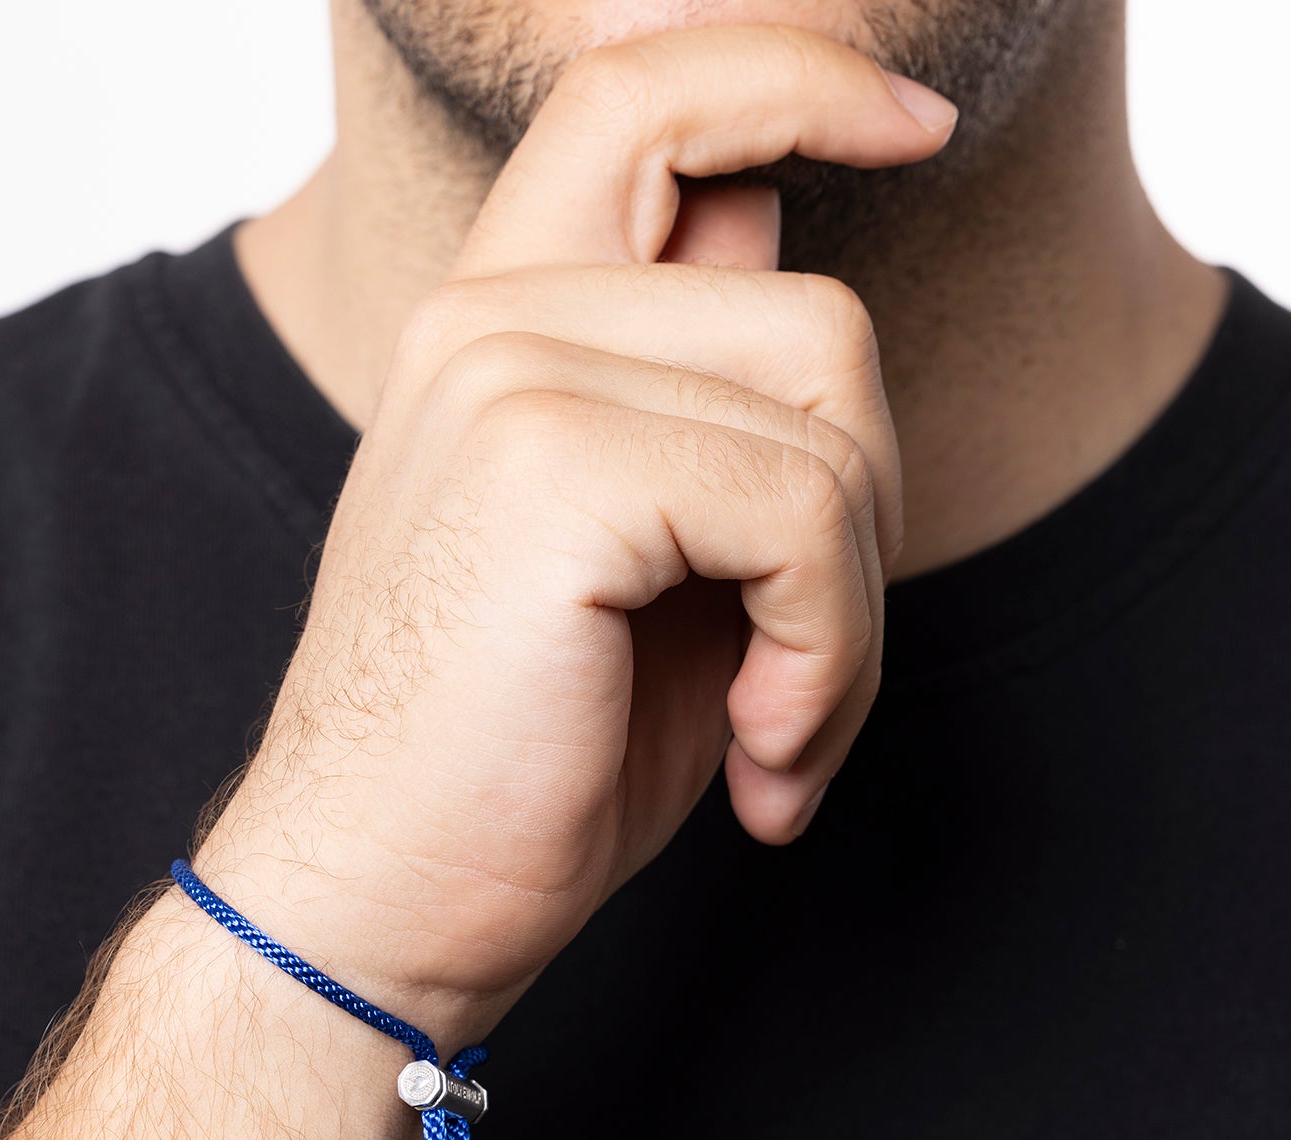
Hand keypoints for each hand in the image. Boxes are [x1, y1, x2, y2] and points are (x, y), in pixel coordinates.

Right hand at [197, 25, 956, 1052]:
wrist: (378, 904)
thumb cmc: (521, 762)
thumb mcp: (644, 569)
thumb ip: (704, 406)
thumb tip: (791, 255)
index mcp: (503, 327)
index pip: (647, 97)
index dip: (791, 73)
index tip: (912, 121)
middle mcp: (494, 319)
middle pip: (816, 315)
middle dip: (860, 518)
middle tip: (800, 680)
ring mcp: (513, 372)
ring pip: (832, 412)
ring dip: (845, 610)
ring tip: (770, 733)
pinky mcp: (551, 463)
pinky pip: (804, 512)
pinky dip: (824, 652)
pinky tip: (753, 756)